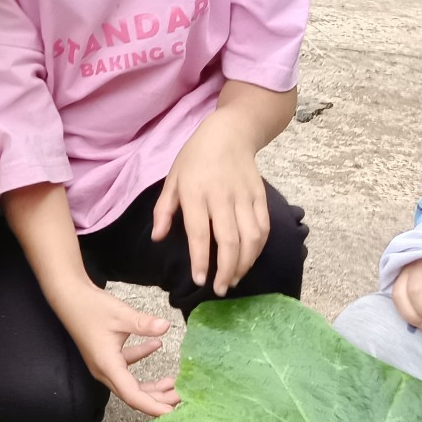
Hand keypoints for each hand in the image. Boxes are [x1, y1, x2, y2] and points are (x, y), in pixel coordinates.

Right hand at [52, 282, 179, 415]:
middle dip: (158, 399)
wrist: (68, 297)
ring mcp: (104, 364)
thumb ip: (144, 324)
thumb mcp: (121, 315)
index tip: (172, 412)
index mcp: (108, 366)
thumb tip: (165, 326)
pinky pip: (126, 366)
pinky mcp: (105, 355)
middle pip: (134, 394)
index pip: (133, 396)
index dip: (153, 407)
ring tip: (173, 382)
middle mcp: (105, 371)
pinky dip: (142, 359)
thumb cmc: (90, 307)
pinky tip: (157, 345)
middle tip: (181, 397)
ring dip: (152, 385)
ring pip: (131, 383)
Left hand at [153, 107, 270, 296]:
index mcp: (196, 193)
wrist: (231, 132)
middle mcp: (222, 196)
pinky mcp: (260, 196)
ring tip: (234, 279)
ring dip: (244, 263)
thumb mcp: (173, 179)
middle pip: (229, 240)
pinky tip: (248, 260)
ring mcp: (244, 196)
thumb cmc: (196, 157)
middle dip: (226, 270)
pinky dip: (258, 249)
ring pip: (251, 237)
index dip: (201, 259)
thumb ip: (164, 210)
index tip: (200, 280)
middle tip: (219, 289)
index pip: (200, 232)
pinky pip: (263, 227)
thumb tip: (157, 238)